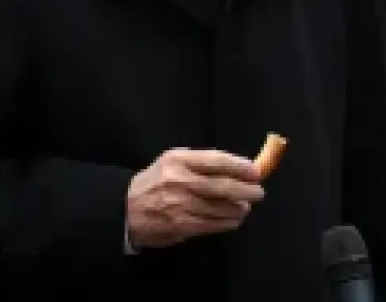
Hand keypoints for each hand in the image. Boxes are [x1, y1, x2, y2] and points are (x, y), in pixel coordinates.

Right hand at [126, 148, 264, 249]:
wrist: (126, 208)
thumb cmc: (156, 181)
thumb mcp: (173, 162)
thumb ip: (202, 162)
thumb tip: (238, 167)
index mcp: (178, 160)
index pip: (217, 160)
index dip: (240, 166)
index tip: (255, 171)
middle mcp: (180, 180)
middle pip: (223, 185)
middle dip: (247, 190)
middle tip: (259, 192)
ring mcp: (180, 205)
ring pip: (221, 207)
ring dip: (239, 208)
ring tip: (246, 207)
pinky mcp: (181, 225)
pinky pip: (212, 224)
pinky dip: (227, 222)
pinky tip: (234, 220)